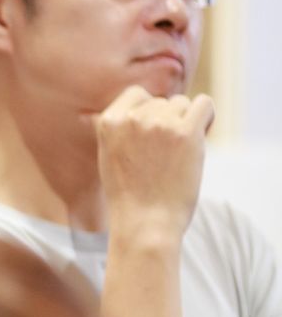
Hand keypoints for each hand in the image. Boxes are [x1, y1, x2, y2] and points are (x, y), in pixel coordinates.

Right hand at [93, 85, 214, 246]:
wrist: (145, 222)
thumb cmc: (129, 195)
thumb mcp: (109, 155)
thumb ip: (121, 129)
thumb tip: (141, 108)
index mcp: (109, 122)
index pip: (136, 94)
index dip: (147, 110)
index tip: (153, 132)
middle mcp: (133, 118)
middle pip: (161, 101)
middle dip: (167, 120)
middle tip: (167, 151)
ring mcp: (160, 124)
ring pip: (182, 104)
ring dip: (185, 122)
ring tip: (181, 150)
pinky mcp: (186, 132)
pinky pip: (205, 104)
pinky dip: (207, 117)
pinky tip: (202, 134)